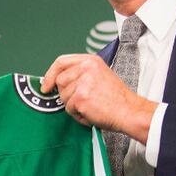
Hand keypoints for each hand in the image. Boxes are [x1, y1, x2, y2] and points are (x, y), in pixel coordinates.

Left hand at [41, 53, 156, 143]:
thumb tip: (57, 81)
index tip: (46, 85)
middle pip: (59, 81)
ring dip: (74, 106)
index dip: (50, 74)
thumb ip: (80, 74)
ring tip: (91, 106)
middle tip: (84, 100)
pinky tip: (91, 113)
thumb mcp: (99, 75)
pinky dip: (78, 115)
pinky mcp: (80, 97)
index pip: (61, 62)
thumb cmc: (117, 98)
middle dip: (66, 94)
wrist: (129, 111)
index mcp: (90, 60)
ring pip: (63, 97)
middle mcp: (86, 68)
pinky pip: (69, 109)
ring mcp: (82, 82)